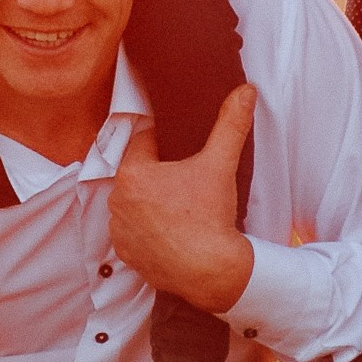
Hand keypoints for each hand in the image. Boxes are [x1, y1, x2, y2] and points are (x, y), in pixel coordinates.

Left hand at [109, 81, 256, 310]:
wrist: (213, 270)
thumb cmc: (211, 216)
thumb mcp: (220, 164)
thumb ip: (230, 124)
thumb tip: (245, 91)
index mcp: (132, 172)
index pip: (144, 141)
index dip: (165, 143)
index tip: (182, 152)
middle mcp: (116, 199)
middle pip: (137, 172)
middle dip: (157, 173)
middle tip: (185, 180)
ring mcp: (119, 228)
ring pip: (133, 201)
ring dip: (149, 200)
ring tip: (178, 205)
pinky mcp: (125, 252)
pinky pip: (131, 230)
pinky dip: (145, 228)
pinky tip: (168, 228)